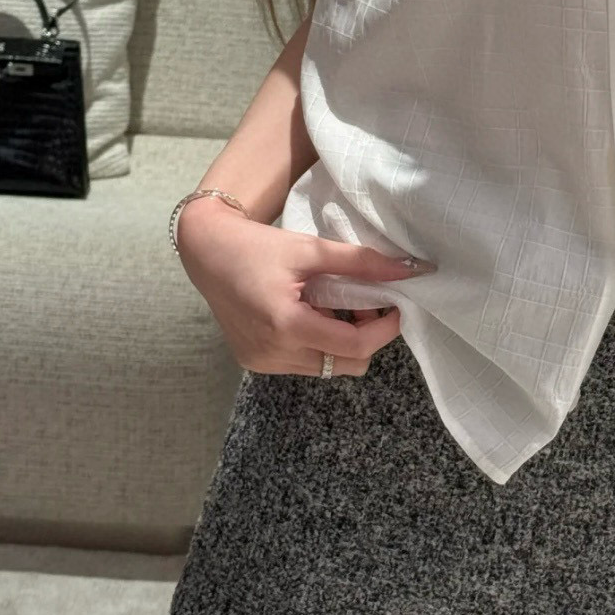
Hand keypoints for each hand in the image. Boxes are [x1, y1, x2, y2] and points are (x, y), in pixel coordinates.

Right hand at [175, 199, 437, 376]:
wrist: (206, 252)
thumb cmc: (256, 246)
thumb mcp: (310, 248)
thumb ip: (361, 262)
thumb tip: (408, 270)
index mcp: (287, 324)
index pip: (354, 347)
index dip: (384, 330)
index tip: (394, 307)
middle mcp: (274, 352)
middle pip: (345, 366)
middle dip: (364, 338)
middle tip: (362, 305)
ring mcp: (262, 363)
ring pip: (325, 368)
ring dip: (340, 343)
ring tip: (331, 307)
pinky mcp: (254, 363)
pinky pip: (302, 365)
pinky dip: (316, 345)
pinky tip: (308, 316)